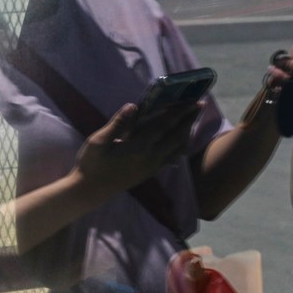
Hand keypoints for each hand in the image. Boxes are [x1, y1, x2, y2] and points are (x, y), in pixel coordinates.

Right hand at [73, 100, 197, 196]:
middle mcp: (150, 157)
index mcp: (139, 146)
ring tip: (193, 121)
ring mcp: (151, 167)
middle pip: (177, 135)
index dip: (180, 112)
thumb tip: (133, 106)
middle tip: (201, 106)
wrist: (90, 191)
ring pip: (176, 148)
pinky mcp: (149, 173)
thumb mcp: (99, 140)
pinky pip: (170, 158)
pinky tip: (180, 143)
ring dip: (186, 133)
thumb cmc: (92, 163)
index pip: (165, 125)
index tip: (193, 101)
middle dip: (189, 120)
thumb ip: (118, 123)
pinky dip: (178, 147)